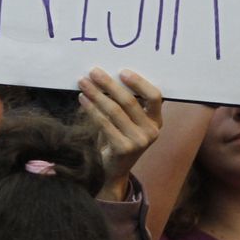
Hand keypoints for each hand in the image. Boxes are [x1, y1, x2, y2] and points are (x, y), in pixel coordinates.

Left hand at [78, 67, 163, 200]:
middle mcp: (151, 131)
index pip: (155, 97)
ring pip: (114, 111)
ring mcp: (139, 141)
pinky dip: (91, 109)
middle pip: (129, 101)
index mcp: (156, 120)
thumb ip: (126, 103)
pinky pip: (104, 123)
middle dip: (109, 84)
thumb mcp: (130, 121)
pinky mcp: (123, 149)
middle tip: (94, 72)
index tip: (122, 71)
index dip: (139, 83)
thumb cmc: (121, 135)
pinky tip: (83, 99)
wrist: (116, 168)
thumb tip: (106, 75)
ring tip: (83, 83)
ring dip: (96, 94)